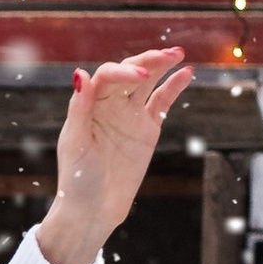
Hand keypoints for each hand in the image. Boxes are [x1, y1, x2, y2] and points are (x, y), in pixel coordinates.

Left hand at [35, 47, 195, 263]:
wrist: (94, 209)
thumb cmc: (77, 178)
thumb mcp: (76, 142)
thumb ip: (80, 108)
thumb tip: (80, 73)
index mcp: (89, 104)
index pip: (107, 76)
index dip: (123, 72)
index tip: (140, 77)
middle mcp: (109, 104)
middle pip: (130, 72)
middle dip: (147, 60)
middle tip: (167, 55)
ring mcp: (129, 114)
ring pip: (148, 82)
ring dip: (162, 66)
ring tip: (179, 54)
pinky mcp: (147, 128)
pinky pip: (162, 101)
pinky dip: (174, 86)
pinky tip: (186, 73)